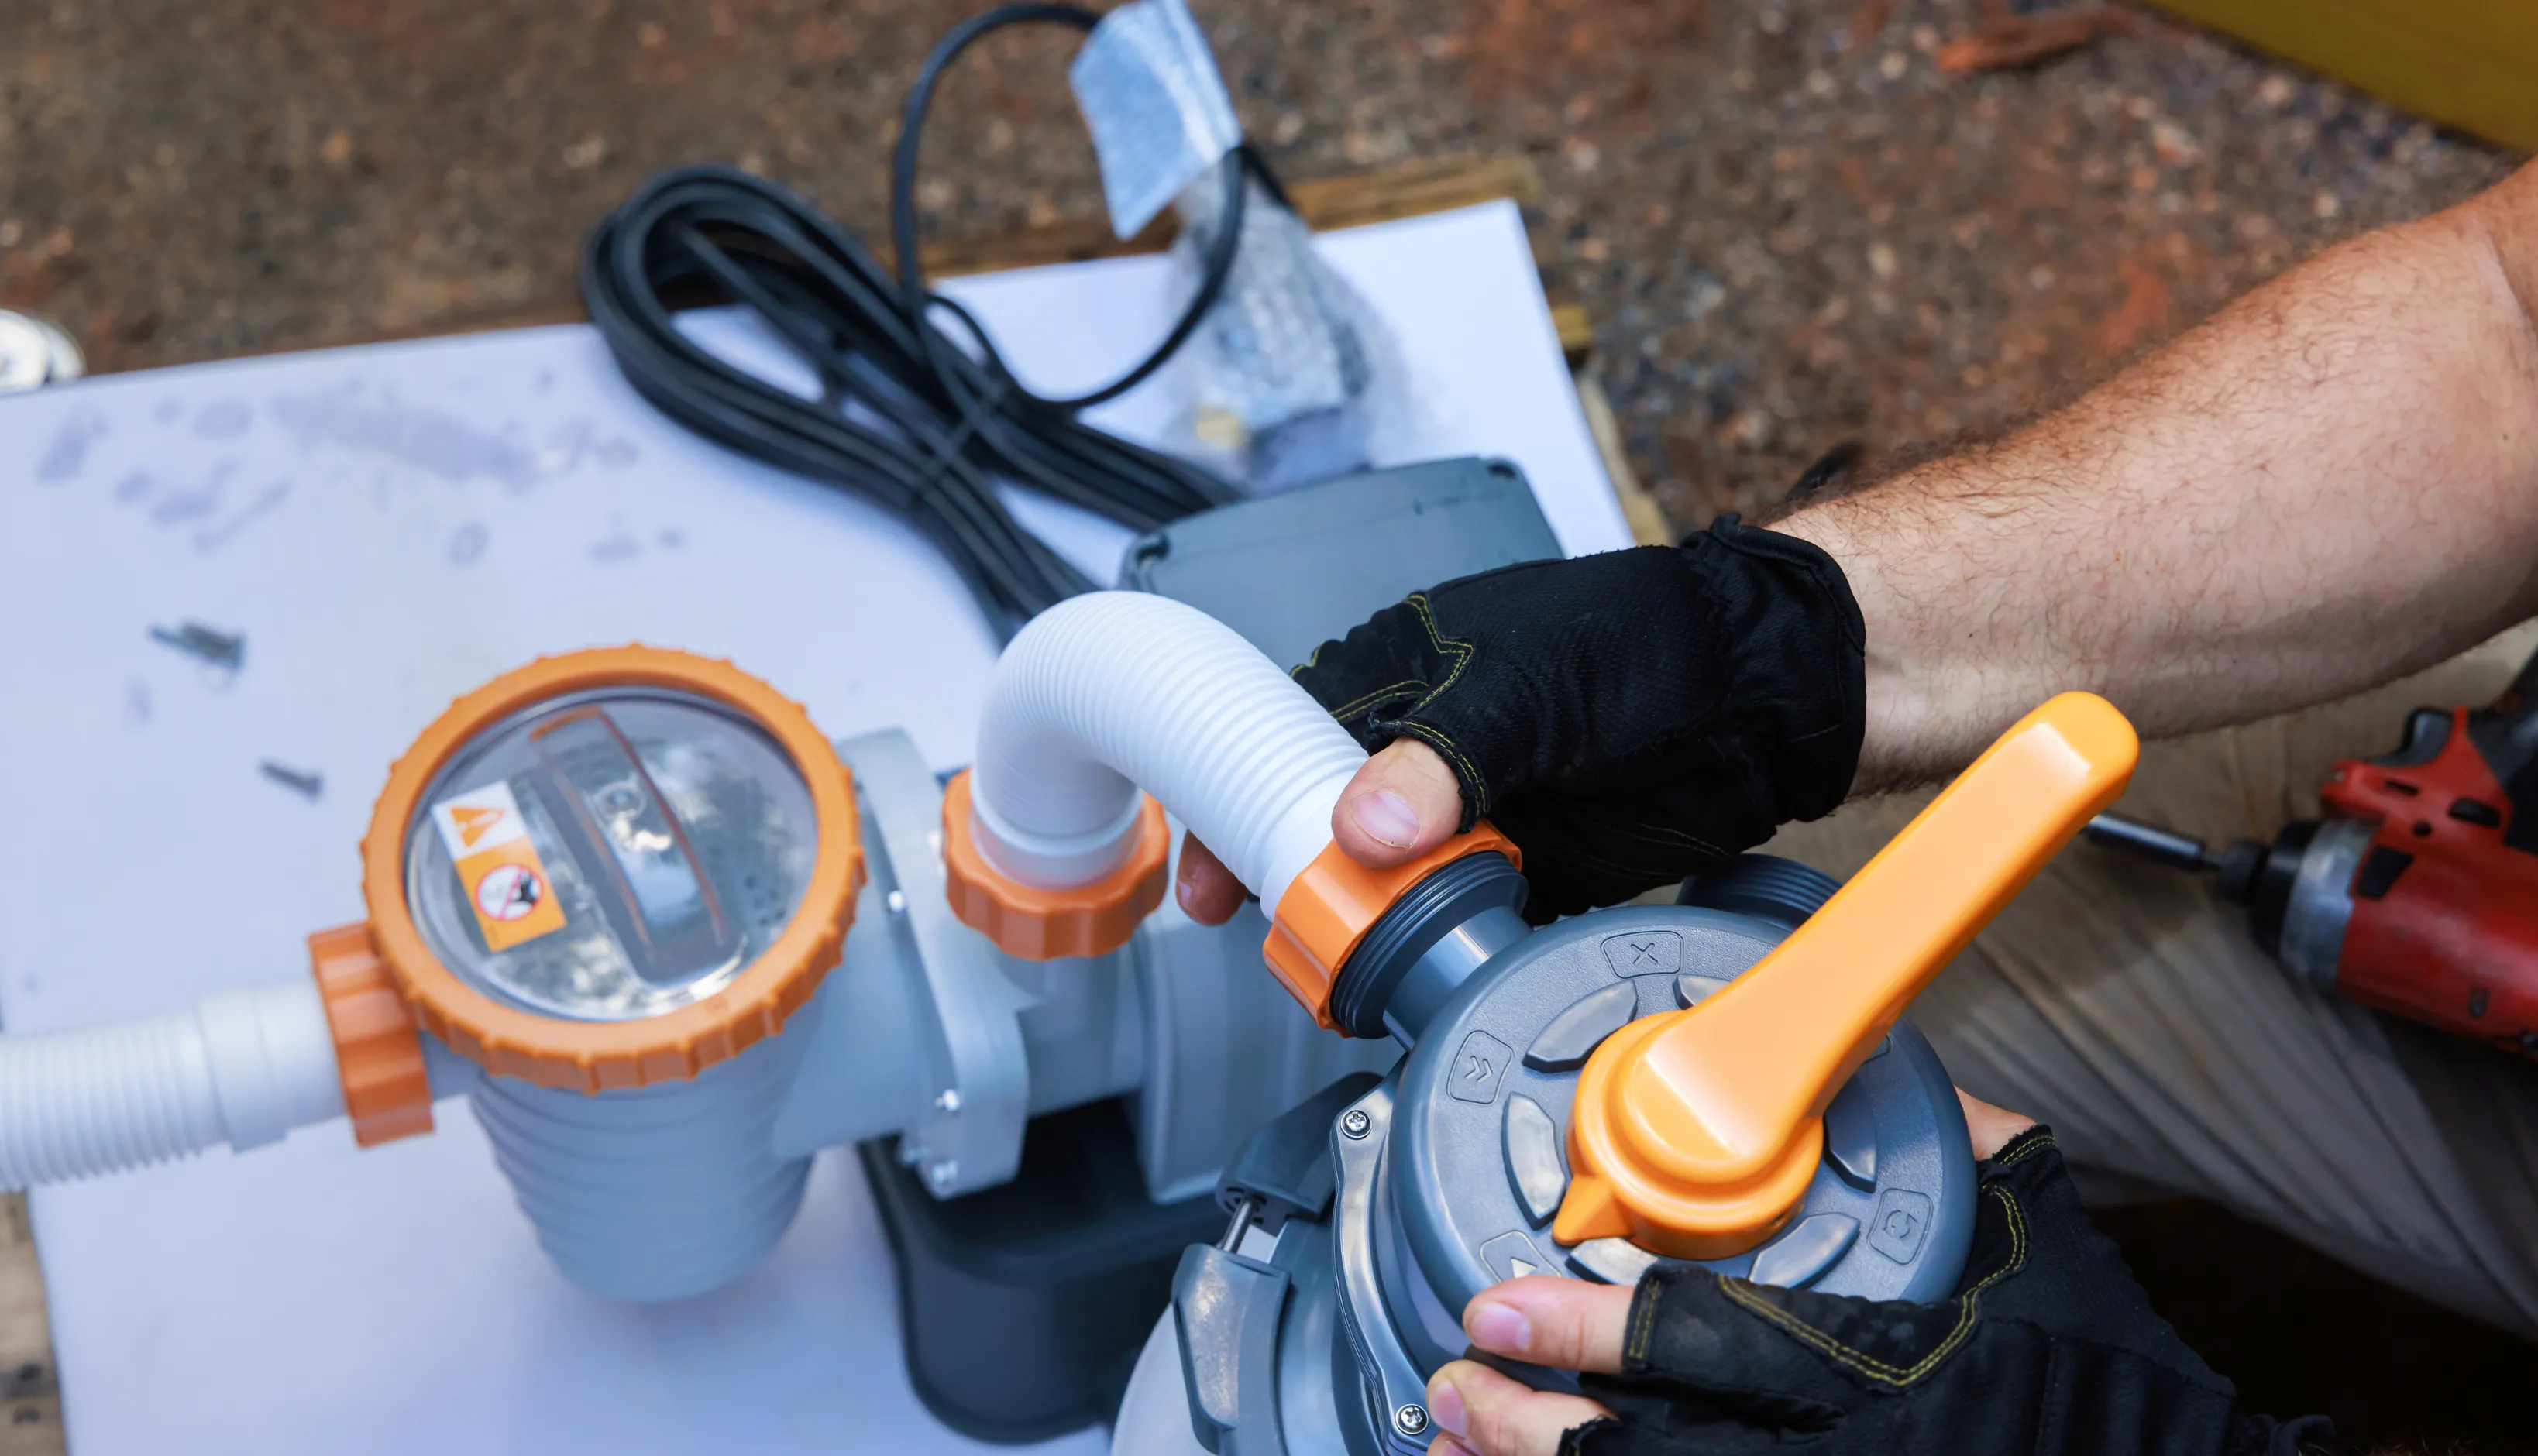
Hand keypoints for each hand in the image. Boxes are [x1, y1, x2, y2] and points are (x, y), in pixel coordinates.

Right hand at [1178, 521, 1867, 924]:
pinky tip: (1407, 991)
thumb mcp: (1539, 686)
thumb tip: (1358, 828)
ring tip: (1329, 979)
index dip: (1239, 801)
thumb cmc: (1660, 645)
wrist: (1778, 696)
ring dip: (1357, 932)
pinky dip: (1430, 961)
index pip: (1292, 737)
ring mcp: (1483, 812)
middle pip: (1328, 823)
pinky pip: (1459, 926)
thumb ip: (1445, 754)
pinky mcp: (1534, 871)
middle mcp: (1437, 746)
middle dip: (1288, 883)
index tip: (1209, 869)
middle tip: (1262, 935)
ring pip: (1387, 885)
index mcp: (1414, 672)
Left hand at [1417, 1094, 2329, 1455]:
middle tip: (1461, 1379)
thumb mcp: (2048, 1241)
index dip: (1592, 1326)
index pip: (1705, 1346)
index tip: (1507, 1295)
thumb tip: (1878, 1052)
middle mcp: (1836, 1455)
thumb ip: (1962, 1144)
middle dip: (1529, 1425)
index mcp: (1880, 1368)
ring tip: (1464, 1437)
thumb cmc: (2113, 1381)